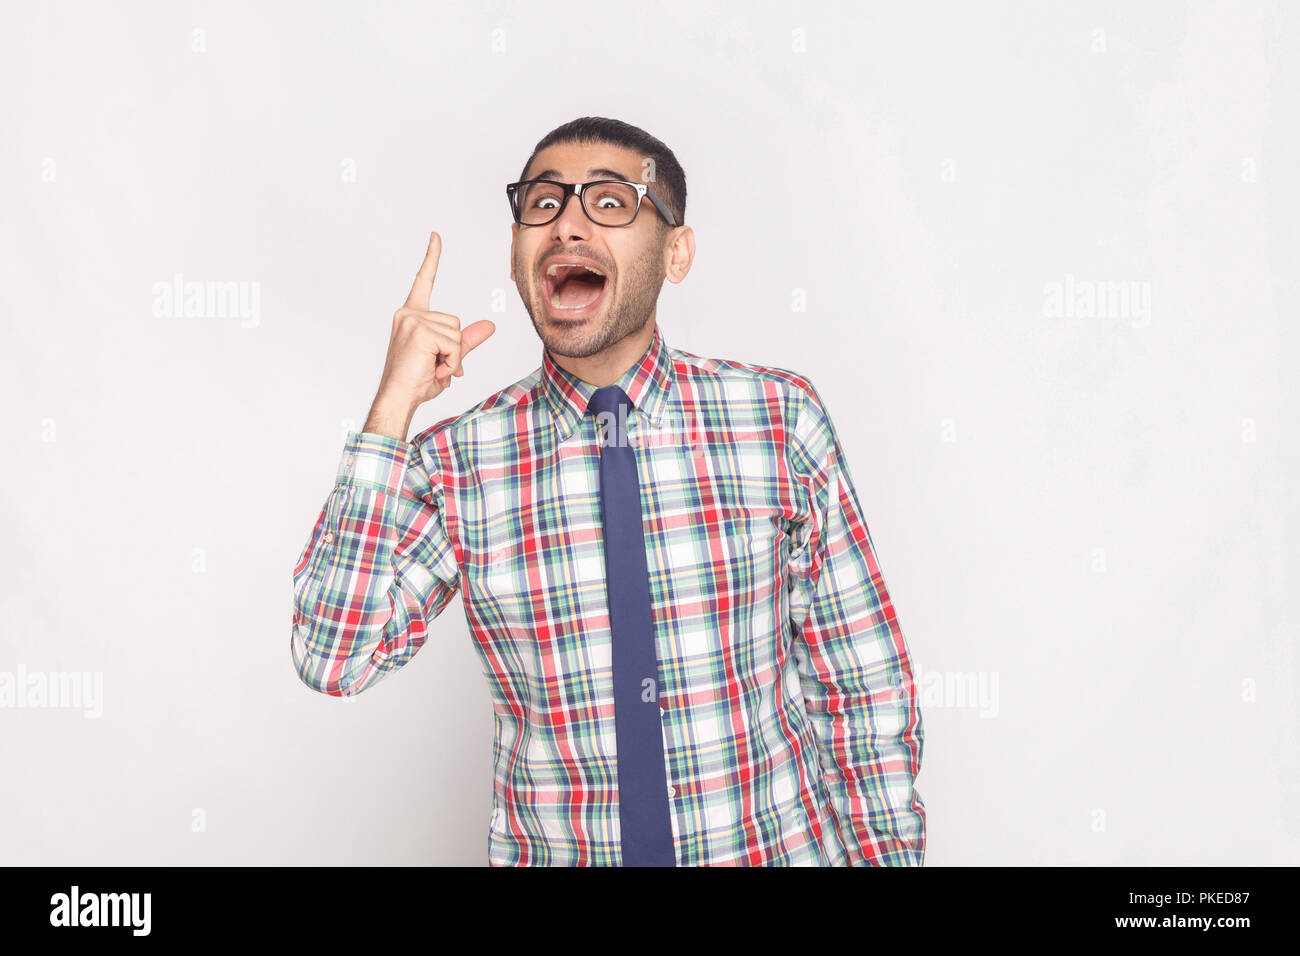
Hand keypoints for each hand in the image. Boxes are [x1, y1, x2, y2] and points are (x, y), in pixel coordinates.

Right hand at [371, 232, 495, 419]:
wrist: (398, 398)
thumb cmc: (416, 380)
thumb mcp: (446, 358)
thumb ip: (467, 340)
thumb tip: (490, 326)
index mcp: (411, 315)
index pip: (423, 281)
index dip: (431, 259)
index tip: (436, 237)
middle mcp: (409, 314)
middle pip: (455, 322)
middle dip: (454, 349)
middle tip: (436, 366)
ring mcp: (413, 320)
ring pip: (457, 334)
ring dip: (452, 357)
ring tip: (433, 368)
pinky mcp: (419, 331)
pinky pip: (454, 345)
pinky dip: (451, 362)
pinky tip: (434, 370)